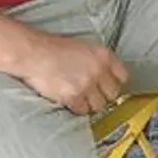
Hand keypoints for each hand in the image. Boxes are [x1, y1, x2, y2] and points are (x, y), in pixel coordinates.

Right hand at [14, 32, 128, 115]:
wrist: (35, 54)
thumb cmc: (55, 48)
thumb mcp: (84, 47)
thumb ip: (98, 61)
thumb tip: (106, 76)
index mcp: (103, 55)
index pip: (123, 76)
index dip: (116, 83)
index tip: (110, 87)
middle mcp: (98, 70)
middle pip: (113, 93)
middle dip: (104, 96)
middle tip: (95, 95)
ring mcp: (86, 84)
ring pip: (99, 105)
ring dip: (91, 104)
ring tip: (82, 99)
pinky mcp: (73, 97)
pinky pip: (83, 110)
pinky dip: (78, 108)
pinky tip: (72, 102)